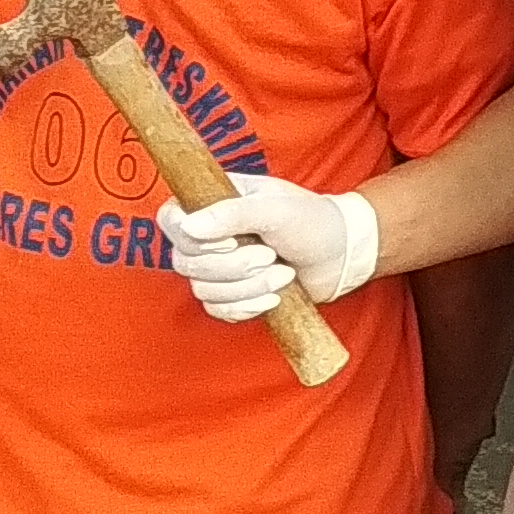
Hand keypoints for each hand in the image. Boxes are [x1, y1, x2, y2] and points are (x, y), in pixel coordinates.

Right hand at [159, 177, 380, 322]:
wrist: (343, 255)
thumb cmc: (313, 221)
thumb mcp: (276, 209)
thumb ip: (231, 213)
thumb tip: (187, 226)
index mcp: (216, 203)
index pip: (170, 219)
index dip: (190, 238)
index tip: (229, 242)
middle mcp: (211, 235)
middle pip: (185, 262)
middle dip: (232, 267)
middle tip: (270, 256)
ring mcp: (220, 267)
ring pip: (202, 290)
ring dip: (246, 288)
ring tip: (283, 274)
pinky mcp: (233, 294)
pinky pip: (217, 310)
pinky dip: (245, 308)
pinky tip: (273, 299)